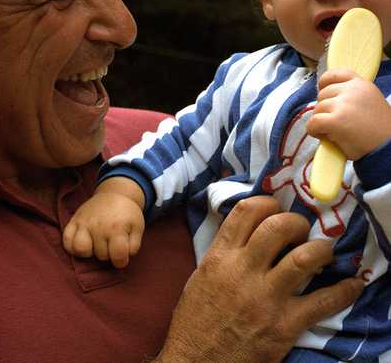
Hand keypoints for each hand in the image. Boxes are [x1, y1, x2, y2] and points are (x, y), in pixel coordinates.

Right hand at [63, 188, 144, 268]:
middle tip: (111, 243)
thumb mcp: (137, 227)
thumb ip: (133, 245)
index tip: (122, 257)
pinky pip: (66, 240)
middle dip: (108, 253)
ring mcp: (84, 223)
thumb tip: (122, 257)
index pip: (118, 255)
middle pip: (101, 255)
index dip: (121, 261)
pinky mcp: (74, 221)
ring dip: (89, 252)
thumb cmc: (127, 214)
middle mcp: (99, 226)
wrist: (115, 193)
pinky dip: (72, 247)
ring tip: (96, 246)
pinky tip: (83, 243)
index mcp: (117, 227)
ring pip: (80, 249)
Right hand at [153, 196, 362, 362]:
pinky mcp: (283, 326)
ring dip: (321, 249)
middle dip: (297, 222)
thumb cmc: (196, 320)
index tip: (277, 208)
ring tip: (324, 252)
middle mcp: (242, 271)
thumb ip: (225, 250)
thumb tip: (251, 229)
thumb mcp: (202, 275)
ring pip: (302, 258)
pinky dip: (343, 291)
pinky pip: (321, 302)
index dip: (268, 202)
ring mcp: (264, 298)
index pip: (246, 211)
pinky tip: (353, 285)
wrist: (195, 362)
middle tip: (302, 231)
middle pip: (278, 227)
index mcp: (220, 257)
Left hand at [308, 68, 390, 159]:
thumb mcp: (370, 103)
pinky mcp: (335, 120)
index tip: (322, 91)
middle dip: (324, 108)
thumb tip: (329, 97)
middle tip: (333, 122)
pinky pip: (313, 122)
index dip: (325, 83)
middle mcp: (353, 90)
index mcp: (362, 85)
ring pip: (317, 109)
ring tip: (334, 132)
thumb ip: (353, 95)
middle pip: (323, 94)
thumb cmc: (378, 132)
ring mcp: (343, 104)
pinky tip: (324, 137)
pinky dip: (314, 131)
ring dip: (320, 121)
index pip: (336, 74)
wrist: (386, 149)